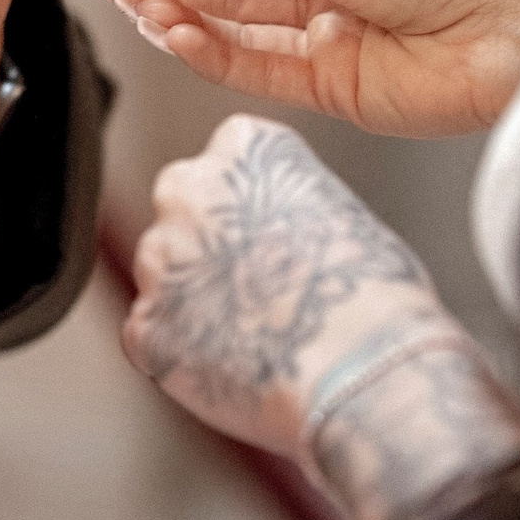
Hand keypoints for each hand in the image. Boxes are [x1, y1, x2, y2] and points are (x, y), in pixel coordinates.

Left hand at [124, 115, 519, 519]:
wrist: (361, 370)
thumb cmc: (374, 295)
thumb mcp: (344, 214)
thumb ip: (287, 206)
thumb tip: (275, 233)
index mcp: (246, 149)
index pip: (228, 153)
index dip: (251, 200)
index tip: (270, 228)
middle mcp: (189, 191)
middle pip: (183, 206)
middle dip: (210, 242)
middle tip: (258, 285)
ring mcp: (160, 260)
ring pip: (165, 272)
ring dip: (196, 297)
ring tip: (255, 332)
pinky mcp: (145, 327)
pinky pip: (153, 334)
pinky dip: (183, 352)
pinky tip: (233, 364)